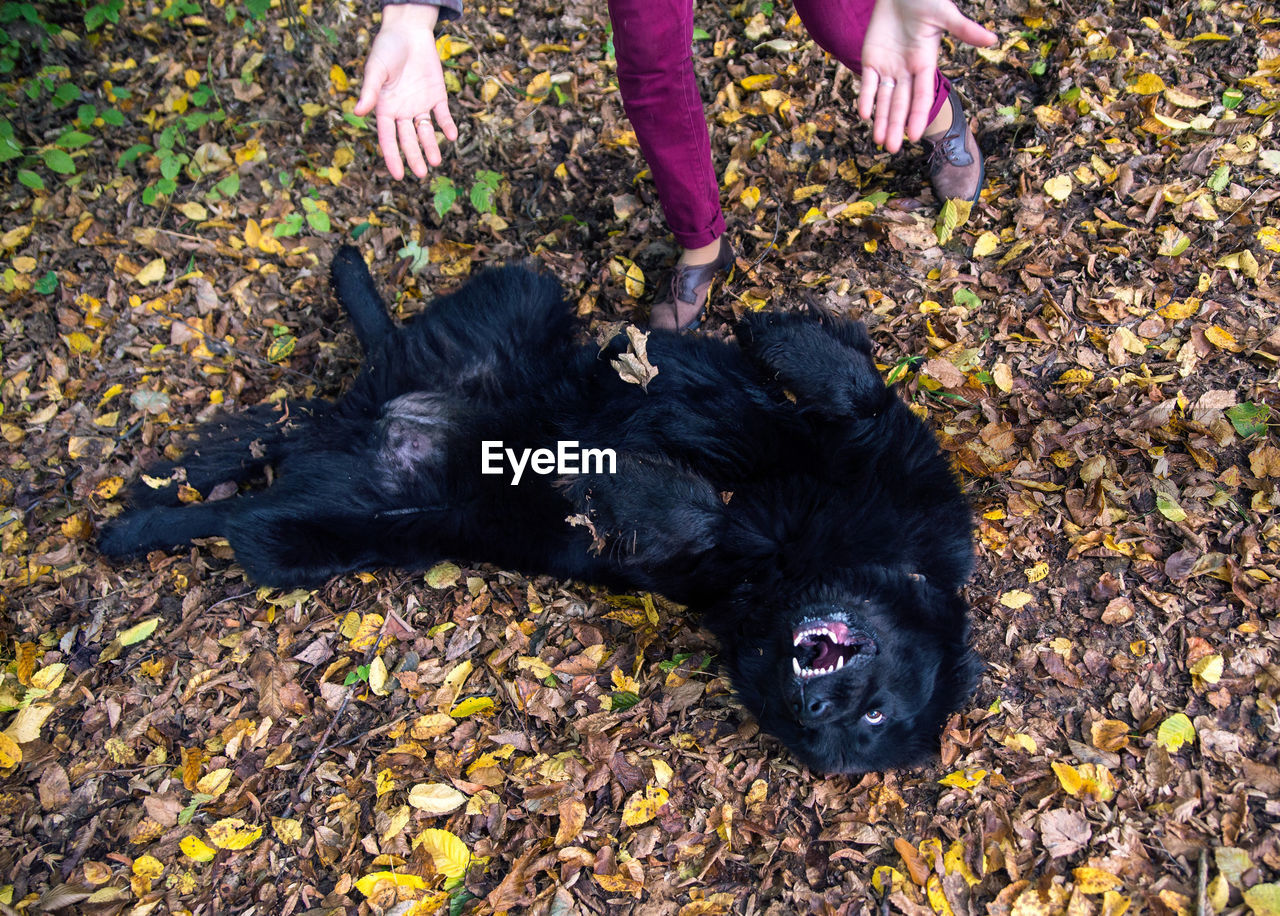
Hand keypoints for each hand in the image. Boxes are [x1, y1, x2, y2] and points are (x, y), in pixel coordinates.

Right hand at [355, 4, 458, 179]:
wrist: (408, 31)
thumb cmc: (386, 49)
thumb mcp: (376, 69)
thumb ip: (370, 91)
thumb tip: (358, 112)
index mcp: (385, 108)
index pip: (388, 138)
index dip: (393, 157)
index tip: (398, 175)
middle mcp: (403, 111)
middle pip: (408, 139)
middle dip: (415, 156)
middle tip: (422, 174)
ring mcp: (420, 105)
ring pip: (426, 131)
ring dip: (431, 146)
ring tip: (437, 162)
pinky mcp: (437, 96)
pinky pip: (442, 114)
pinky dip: (447, 125)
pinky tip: (451, 136)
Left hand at [858, 0, 996, 152]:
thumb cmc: (925, 0)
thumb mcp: (944, 15)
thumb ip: (964, 30)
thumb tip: (993, 40)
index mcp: (925, 64)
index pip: (922, 95)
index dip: (918, 115)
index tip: (914, 136)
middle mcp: (907, 71)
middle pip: (901, 103)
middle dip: (896, 125)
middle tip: (891, 149)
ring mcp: (889, 67)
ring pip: (884, 99)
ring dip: (881, 120)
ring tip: (878, 142)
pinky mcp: (871, 60)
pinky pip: (867, 83)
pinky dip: (865, 98)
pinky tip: (863, 115)